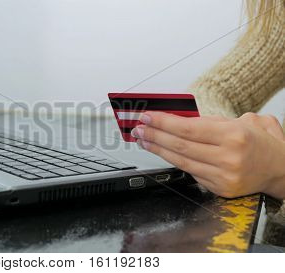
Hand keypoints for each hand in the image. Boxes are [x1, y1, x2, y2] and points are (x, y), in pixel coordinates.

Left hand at [131, 112, 284, 198]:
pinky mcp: (219, 189)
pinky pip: (191, 172)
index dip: (163, 123)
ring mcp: (224, 176)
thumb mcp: (240, 122)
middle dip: (155, 135)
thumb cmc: (258, 142)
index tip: (147, 116)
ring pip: (181, 161)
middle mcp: (229, 157)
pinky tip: (163, 153)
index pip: (188, 128)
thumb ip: (209, 121)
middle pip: (180, 145)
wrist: (280, 169)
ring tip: (144, 140)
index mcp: (234, 135)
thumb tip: (177, 119)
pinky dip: (174, 161)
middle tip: (139, 128)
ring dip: (158, 149)